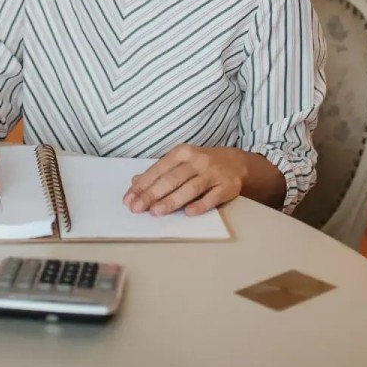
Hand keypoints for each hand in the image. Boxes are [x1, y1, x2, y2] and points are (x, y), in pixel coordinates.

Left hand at [124, 145, 248, 216]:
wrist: (237, 163)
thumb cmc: (201, 164)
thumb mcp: (180, 161)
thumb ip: (159, 171)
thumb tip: (135, 181)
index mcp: (182, 153)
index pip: (158, 169)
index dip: (142, 185)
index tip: (129, 199)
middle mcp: (197, 161)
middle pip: (172, 179)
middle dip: (152, 194)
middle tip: (137, 208)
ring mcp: (213, 174)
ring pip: (190, 188)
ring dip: (171, 200)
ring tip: (155, 212)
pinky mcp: (227, 187)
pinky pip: (212, 197)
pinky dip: (200, 205)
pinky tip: (188, 213)